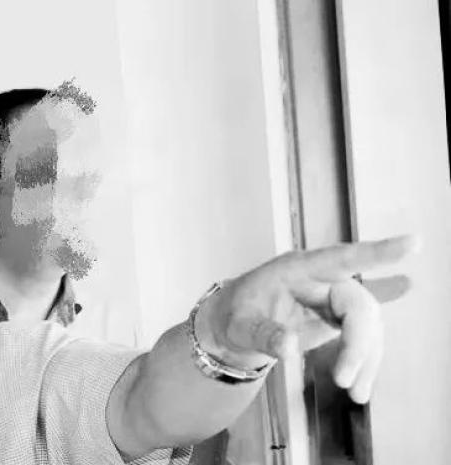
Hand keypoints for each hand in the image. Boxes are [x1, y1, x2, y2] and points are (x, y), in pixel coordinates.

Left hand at [202, 235, 417, 402]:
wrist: (231, 328)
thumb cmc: (233, 316)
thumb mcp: (238, 326)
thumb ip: (263, 334)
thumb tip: (290, 347)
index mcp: (296, 269)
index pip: (340, 258)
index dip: (376, 252)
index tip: (413, 243)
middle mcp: (320, 280)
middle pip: (358, 304)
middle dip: (359, 343)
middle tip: (345, 380)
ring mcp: (331, 299)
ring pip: (366, 325)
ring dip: (365, 360)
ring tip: (355, 393)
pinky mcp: (337, 319)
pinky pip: (362, 337)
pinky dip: (363, 362)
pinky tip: (361, 385)